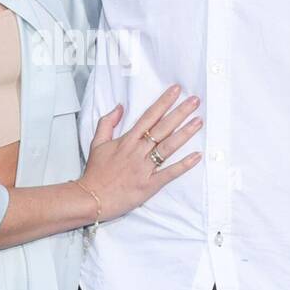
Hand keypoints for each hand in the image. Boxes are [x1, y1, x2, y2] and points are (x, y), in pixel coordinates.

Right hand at [81, 83, 202, 221]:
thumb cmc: (95, 173)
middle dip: (180, 112)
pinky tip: (196, 156)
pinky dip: (183, 165)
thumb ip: (107, 123)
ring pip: (168, 147)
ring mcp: (144, 168)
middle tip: (194, 101)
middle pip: (162, 128)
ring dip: (184, 133)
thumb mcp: (96, 143)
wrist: (91, 198)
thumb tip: (119, 107)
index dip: (163, 102)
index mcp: (127, 141)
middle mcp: (137, 151)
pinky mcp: (149, 185)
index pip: (149, 116)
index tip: (175, 91)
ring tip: (198, 121)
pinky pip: (169, 173)